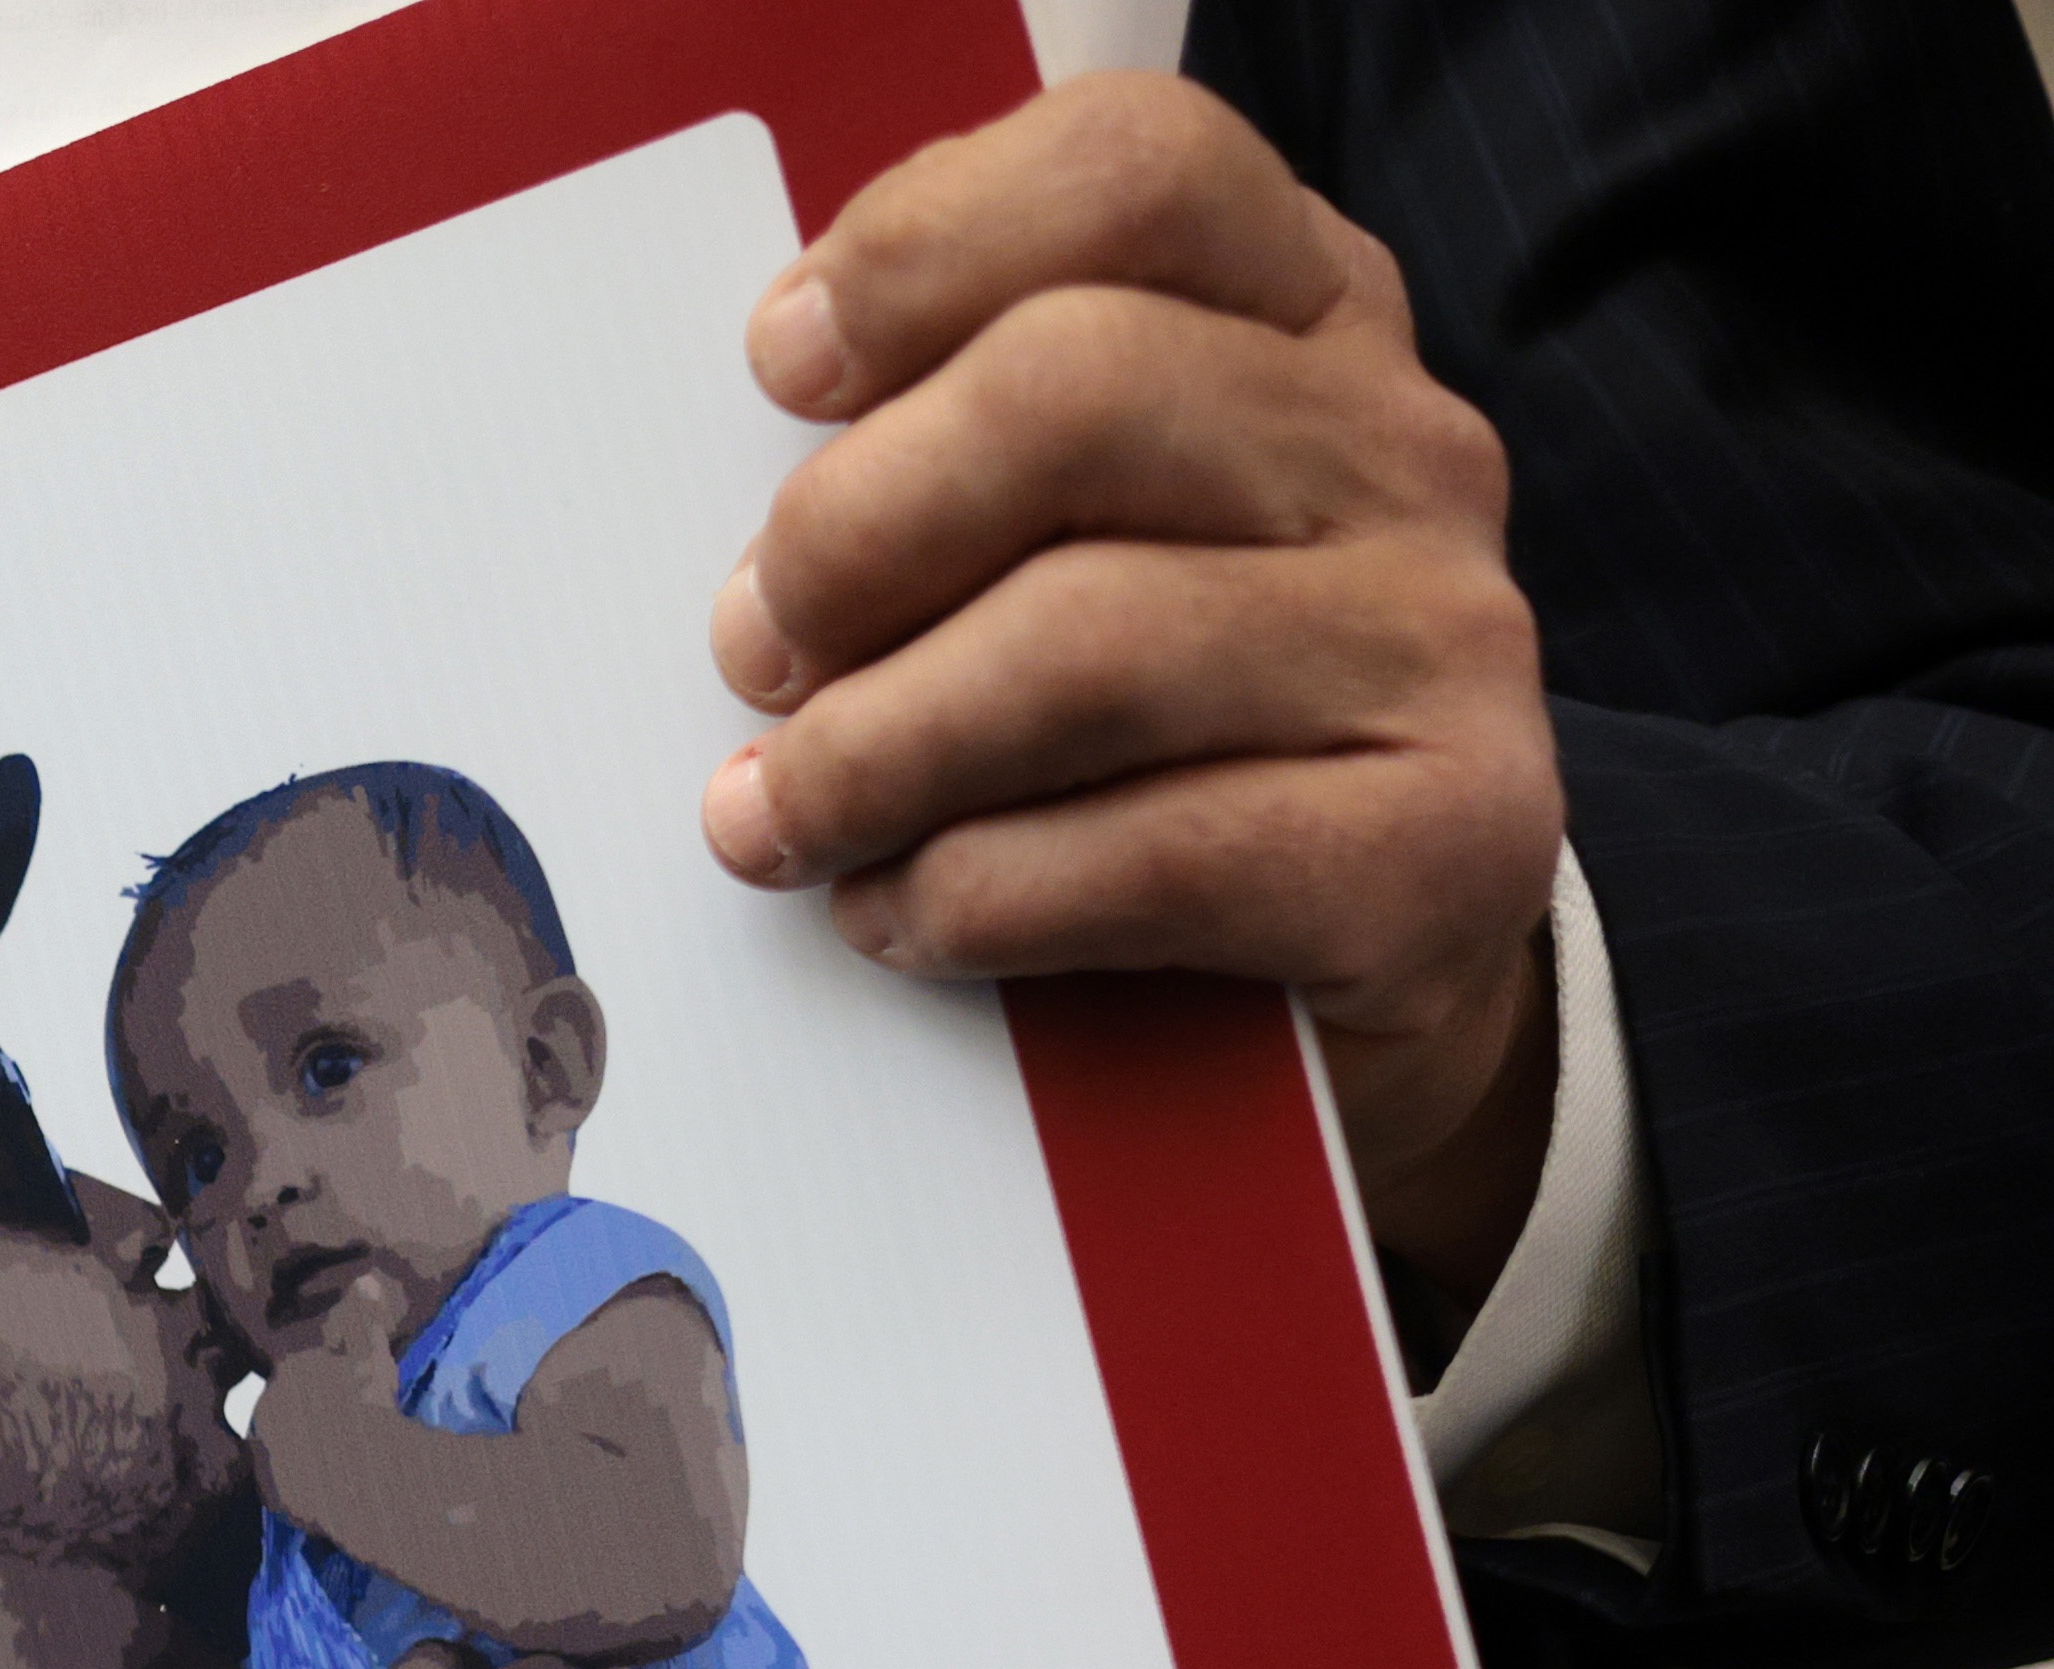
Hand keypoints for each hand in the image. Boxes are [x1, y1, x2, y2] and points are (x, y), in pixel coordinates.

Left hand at [707, 76, 1562, 1296]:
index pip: (1136, 172)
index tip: (779, 371)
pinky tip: (898, 916)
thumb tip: (750, 539)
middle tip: (754, 652)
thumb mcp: (1056, 550)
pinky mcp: (1447, 842)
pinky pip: (1150, 854)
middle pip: (1078, 392)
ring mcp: (1444, 636)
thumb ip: (946, 465)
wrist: (1353, 967)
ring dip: (873, 750)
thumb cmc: (1147, 740)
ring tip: (778, 817)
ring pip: (1093, 640)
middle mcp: (1398, 448)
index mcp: (1300, 320)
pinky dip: (972, 896)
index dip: (925, 250)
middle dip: (853, 534)